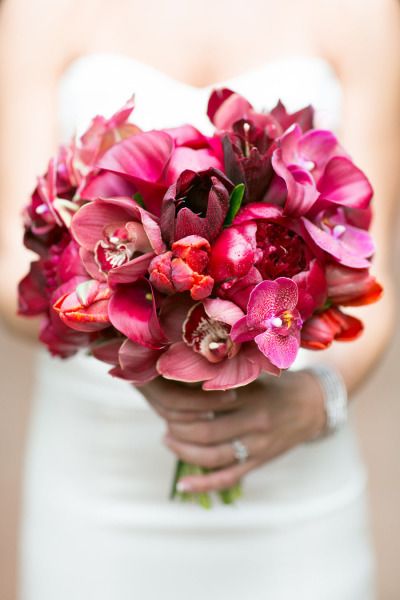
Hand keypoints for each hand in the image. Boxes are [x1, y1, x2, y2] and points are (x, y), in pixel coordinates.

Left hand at [140, 371, 325, 493]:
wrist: (314, 405)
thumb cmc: (277, 384)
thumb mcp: (257, 373)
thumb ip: (228, 374)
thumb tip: (187, 371)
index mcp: (252, 394)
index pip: (207, 401)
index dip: (181, 402)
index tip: (165, 395)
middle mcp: (255, 421)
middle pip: (206, 431)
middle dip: (178, 428)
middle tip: (164, 420)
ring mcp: (258, 446)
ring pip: (213, 456)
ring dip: (184, 452)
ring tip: (167, 440)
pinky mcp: (260, 462)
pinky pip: (228, 478)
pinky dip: (204, 484)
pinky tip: (183, 484)